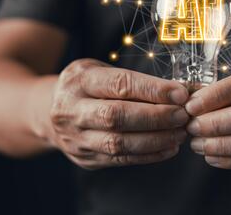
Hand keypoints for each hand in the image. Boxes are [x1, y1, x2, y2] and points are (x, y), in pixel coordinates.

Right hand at [46, 59, 190, 169]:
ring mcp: (76, 137)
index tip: (180, 94)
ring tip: (180, 133)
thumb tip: (183, 90)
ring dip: (155, 139)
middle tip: (183, 116)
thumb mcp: (101, 72)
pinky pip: (120, 159)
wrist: (47, 111)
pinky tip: (168, 147)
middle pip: (116, 116)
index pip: (119, 84)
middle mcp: (72, 109)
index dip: (152, 90)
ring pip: (118, 143)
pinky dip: (148, 155)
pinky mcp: (85, 158)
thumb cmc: (86, 87)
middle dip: (155, 117)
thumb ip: (137, 81)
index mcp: (79, 80)